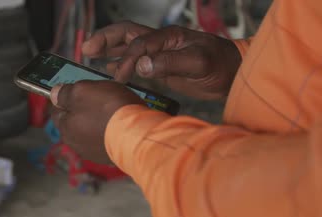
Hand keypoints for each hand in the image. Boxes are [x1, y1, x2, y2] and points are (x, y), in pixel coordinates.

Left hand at [50, 80, 144, 162]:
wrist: (138, 135)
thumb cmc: (109, 110)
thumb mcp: (83, 91)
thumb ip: (66, 93)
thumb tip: (54, 93)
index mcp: (65, 127)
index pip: (57, 110)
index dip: (67, 99)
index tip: (80, 92)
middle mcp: (75, 144)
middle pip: (74, 122)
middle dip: (83, 111)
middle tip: (99, 100)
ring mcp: (92, 153)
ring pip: (90, 131)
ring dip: (97, 122)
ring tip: (113, 112)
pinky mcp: (109, 157)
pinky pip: (105, 140)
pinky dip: (109, 133)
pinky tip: (119, 125)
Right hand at [83, 22, 241, 99]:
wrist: (235, 74)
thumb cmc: (222, 65)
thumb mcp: (199, 63)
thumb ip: (170, 63)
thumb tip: (141, 65)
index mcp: (168, 37)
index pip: (138, 44)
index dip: (126, 60)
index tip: (120, 77)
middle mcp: (161, 42)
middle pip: (126, 34)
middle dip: (104, 39)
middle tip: (86, 49)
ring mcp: (160, 53)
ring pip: (127, 46)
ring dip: (108, 49)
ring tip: (89, 55)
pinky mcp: (161, 66)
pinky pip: (135, 61)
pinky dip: (120, 63)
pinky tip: (110, 69)